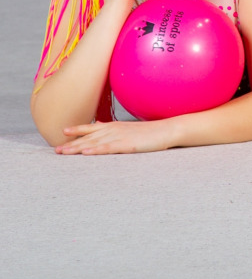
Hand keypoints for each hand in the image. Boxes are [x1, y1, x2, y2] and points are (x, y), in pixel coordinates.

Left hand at [54, 120, 176, 154]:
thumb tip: (100, 127)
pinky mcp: (127, 145)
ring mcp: (120, 137)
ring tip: (64, 153)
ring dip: (78, 148)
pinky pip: (108, 148)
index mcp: (115, 126)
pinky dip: (96, 150)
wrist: (167, 130)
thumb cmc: (150, 132)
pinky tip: (86, 153)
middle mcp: (114, 130)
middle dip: (72, 144)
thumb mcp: (130, 129)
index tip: (64, 132)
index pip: (92, 128)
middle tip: (56, 150)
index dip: (77, 129)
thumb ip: (113, 129)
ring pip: (94, 143)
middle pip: (89, 137)